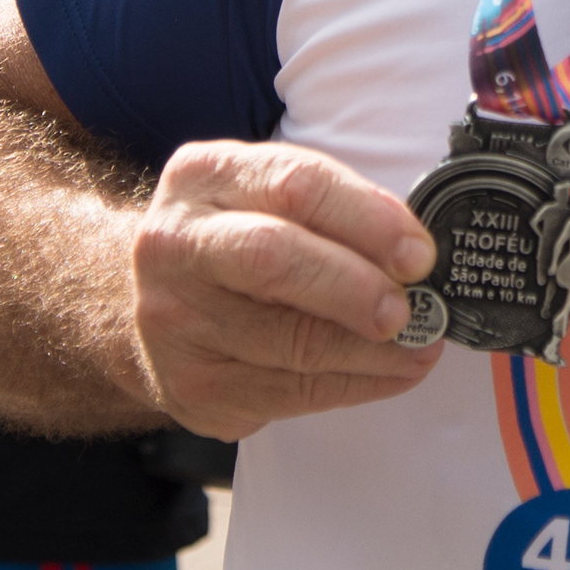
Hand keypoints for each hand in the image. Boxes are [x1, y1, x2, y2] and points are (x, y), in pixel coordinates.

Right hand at [128, 138, 443, 438]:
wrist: (150, 303)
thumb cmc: (232, 242)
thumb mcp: (266, 198)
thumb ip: (333, 212)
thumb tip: (415, 254)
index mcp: (204, 176)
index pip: (296, 186)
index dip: (368, 221)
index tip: (418, 254)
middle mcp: (176, 243)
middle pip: (275, 259)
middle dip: (356, 288)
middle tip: (409, 311)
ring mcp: (175, 320)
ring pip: (289, 341)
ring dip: (371, 351)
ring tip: (420, 348)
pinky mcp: (191, 386)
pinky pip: (288, 392)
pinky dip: (353, 385)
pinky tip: (388, 373)